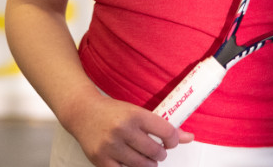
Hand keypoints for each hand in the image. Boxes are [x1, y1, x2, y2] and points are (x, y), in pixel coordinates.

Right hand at [68, 95, 194, 166]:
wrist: (83, 113)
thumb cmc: (113, 112)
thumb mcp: (137, 112)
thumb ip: (162, 125)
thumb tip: (190, 137)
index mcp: (135, 114)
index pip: (165, 131)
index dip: (173, 140)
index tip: (170, 142)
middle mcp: (123, 129)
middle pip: (155, 152)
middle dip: (159, 154)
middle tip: (156, 151)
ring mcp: (111, 146)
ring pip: (141, 166)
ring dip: (148, 164)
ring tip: (145, 158)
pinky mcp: (101, 160)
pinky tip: (130, 162)